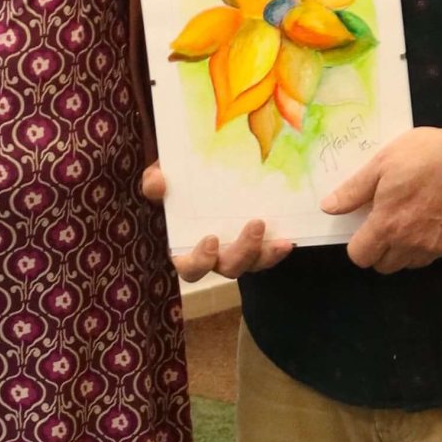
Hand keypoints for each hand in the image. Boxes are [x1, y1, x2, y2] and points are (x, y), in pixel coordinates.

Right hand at [140, 162, 294, 282]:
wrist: (197, 172)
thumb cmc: (173, 182)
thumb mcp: (160, 179)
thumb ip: (154, 183)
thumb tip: (158, 182)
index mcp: (184, 248)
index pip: (189, 268)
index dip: (200, 261)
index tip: (212, 239)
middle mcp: (212, 257)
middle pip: (228, 269)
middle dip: (244, 252)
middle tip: (256, 224)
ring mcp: (236, 252)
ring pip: (253, 265)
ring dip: (266, 254)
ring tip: (280, 239)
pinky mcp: (255, 244)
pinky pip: (267, 254)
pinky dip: (277, 250)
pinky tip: (288, 239)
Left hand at [321, 125, 441, 273]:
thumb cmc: (423, 155)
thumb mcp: (381, 164)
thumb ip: (353, 191)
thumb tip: (328, 208)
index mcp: (387, 225)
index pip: (360, 256)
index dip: (358, 244)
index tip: (366, 227)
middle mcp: (410, 244)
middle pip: (383, 266)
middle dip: (380, 250)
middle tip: (388, 224)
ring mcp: (436, 247)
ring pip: (409, 264)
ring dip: (404, 250)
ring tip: (411, 223)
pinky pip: (434, 256)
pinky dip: (429, 245)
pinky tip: (433, 221)